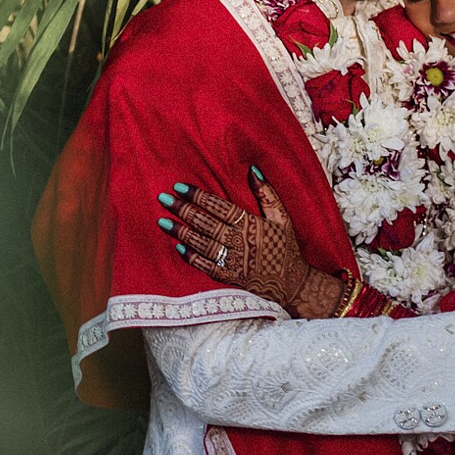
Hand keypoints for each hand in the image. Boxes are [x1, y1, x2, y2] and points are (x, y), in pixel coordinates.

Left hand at [159, 170, 332, 312]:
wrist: (292, 284)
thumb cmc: (285, 247)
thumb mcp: (282, 217)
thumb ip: (267, 193)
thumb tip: (252, 169)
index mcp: (250, 224)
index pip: (218, 206)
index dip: (197, 196)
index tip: (179, 187)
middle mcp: (239, 242)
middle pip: (205, 222)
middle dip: (182, 210)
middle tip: (163, 199)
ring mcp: (233, 261)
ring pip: (201, 243)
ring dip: (180, 231)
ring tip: (162, 221)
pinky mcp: (229, 277)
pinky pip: (206, 266)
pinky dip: (191, 257)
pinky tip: (178, 246)